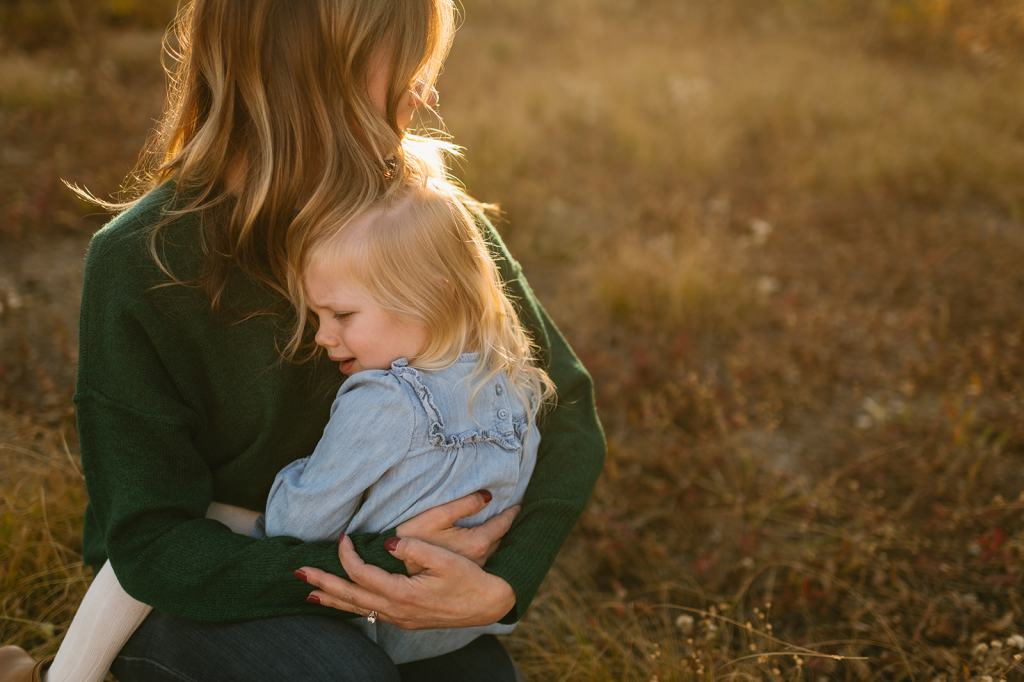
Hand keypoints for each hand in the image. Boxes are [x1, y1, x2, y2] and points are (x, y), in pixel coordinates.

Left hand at [298, 535, 516, 628]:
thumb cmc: (469, 578)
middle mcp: (396, 610)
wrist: (488, 603)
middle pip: (350, 596)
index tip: (343, 536)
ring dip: (332, 599)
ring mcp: (398, 618)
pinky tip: (342, 604)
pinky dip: (349, 608)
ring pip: (356, 609)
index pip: (362, 573)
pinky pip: (368, 614)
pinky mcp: (404, 619)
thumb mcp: (446, 560)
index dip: (347, 554)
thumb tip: (387, 542)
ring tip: (308, 595)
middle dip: (323, 583)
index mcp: (403, 593)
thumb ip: (415, 549)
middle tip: (298, 573)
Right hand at [395, 490, 519, 573]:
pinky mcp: (463, 578)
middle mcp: (479, 560)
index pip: (502, 525)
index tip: (519, 505)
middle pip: (502, 541)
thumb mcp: (435, 517)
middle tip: (518, 515)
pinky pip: (486, 563)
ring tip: (505, 529)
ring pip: (496, 554)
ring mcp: (472, 571)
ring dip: (501, 542)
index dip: (512, 513)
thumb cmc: (412, 539)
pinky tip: (488, 549)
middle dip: (510, 528)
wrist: (391, 571)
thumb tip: (487, 496)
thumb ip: (463, 505)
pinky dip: (491, 553)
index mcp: (476, 544)